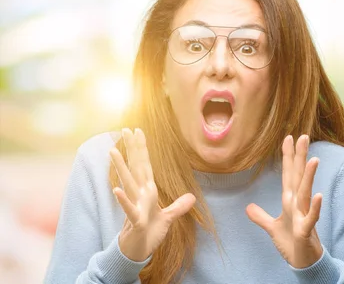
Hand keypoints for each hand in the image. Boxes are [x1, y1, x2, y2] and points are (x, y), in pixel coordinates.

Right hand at [110, 128, 195, 261]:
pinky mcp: (135, 220)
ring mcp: (135, 205)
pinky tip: (116, 190)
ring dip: (121, 168)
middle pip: (136, 167)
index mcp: (148, 191)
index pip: (145, 165)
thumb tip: (192, 197)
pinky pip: (128, 209)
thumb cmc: (149, 233)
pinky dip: (123, 200)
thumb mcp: (168, 218)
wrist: (137, 252)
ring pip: (128, 183)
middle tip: (125, 129)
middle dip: (132, 148)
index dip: (142, 148)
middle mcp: (140, 195)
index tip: (138, 130)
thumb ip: (179, 207)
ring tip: (113, 150)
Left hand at [246, 135, 323, 268]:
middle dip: (300, 157)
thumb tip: (248, 207)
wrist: (302, 262)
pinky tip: (319, 195)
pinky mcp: (306, 230)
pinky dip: (315, 207)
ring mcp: (303, 215)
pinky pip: (312, 217)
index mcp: (290, 201)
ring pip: (306, 192)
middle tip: (303, 136)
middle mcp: (298, 204)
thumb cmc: (291, 243)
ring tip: (313, 159)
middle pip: (298, 176)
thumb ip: (261, 216)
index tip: (288, 137)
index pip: (288, 174)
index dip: (288, 156)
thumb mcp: (272, 228)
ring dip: (309, 176)